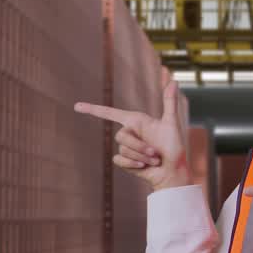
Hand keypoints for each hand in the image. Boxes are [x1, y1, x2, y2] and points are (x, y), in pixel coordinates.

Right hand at [73, 77, 190, 190]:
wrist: (173, 171)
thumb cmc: (174, 147)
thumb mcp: (171, 123)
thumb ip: (170, 102)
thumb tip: (174, 81)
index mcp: (136, 121)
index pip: (110, 113)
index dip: (93, 109)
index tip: (77, 106)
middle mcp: (129, 132)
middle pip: (120, 136)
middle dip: (139, 146)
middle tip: (155, 153)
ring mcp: (126, 147)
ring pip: (123, 149)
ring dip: (141, 156)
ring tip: (154, 160)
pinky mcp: (125, 161)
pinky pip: (120, 160)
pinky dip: (133, 164)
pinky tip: (144, 167)